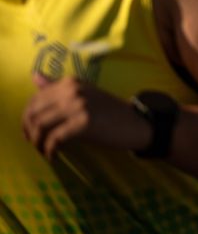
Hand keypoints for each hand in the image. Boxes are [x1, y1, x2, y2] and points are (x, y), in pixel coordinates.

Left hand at [21, 74, 150, 159]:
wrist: (134, 123)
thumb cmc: (108, 111)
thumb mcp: (82, 94)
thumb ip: (57, 87)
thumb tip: (34, 76)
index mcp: (71, 82)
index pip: (35, 99)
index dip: (27, 119)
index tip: (31, 132)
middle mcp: (73, 90)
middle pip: (33, 113)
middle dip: (29, 132)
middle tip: (36, 144)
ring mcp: (79, 105)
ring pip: (40, 126)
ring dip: (37, 143)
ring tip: (44, 151)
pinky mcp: (84, 122)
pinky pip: (54, 139)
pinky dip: (50, 151)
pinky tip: (54, 156)